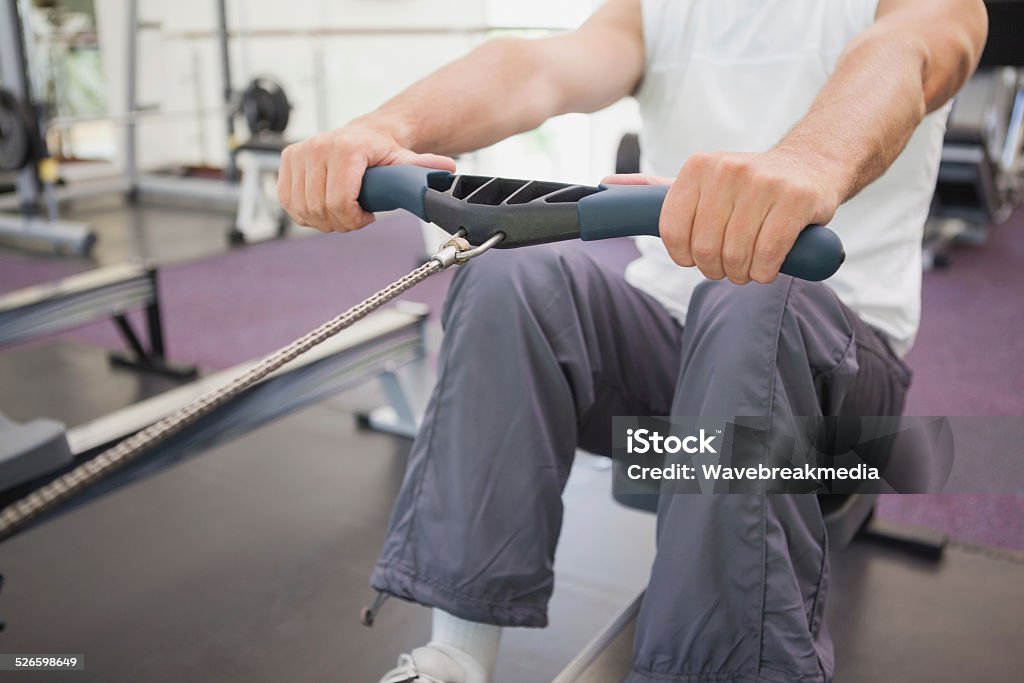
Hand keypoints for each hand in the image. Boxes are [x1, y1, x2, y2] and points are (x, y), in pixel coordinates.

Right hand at [277, 122, 454, 232]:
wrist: (365, 134)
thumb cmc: (383, 151)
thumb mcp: (405, 161)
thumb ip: (423, 169)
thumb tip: (448, 171)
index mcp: (346, 148)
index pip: (339, 202)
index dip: (352, 219)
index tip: (366, 217)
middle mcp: (318, 147)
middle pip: (320, 209)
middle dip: (340, 222)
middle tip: (356, 218)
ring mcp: (299, 153)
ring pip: (302, 208)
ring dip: (322, 220)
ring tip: (342, 211)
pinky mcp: (287, 161)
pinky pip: (288, 202)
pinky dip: (304, 213)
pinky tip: (323, 207)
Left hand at [603, 150, 843, 283]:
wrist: (812, 165)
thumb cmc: (747, 186)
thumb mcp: (699, 181)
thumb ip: (654, 190)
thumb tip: (604, 187)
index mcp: (698, 167)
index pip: (673, 232)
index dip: (683, 256)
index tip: (696, 257)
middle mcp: (728, 169)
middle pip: (704, 248)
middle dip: (715, 269)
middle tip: (728, 265)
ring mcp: (764, 183)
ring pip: (736, 255)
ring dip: (742, 274)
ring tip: (749, 265)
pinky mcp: (796, 199)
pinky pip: (768, 255)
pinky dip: (765, 271)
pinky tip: (768, 265)